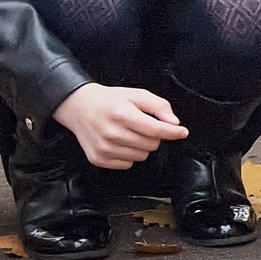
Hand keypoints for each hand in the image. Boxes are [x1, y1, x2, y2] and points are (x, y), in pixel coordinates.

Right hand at [53, 82, 187, 168]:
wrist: (78, 107)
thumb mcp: (136, 95)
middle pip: (151, 145)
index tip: (182, 132)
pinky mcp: (99, 159)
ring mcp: (104, 148)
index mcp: (122, 114)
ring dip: (141, 146)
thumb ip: (159, 106)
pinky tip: (119, 142)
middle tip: (141, 125)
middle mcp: (111, 133)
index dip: (173, 132)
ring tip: (128, 132)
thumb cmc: (108, 101)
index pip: (156, 129)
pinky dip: (128, 155)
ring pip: (141, 156)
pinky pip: (127, 164)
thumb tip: (174, 123)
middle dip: (153, 136)